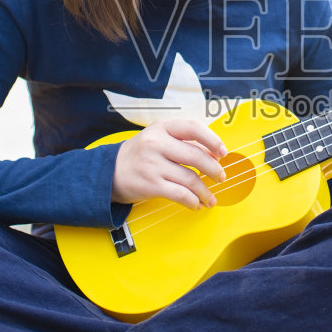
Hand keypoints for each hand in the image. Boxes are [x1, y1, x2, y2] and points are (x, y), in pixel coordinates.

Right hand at [112, 116, 227, 209]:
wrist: (109, 172)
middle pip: (196, 156)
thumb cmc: (141, 155)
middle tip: (221, 177)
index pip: (193, 128)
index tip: (222, 152)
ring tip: (210, 198)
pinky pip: (180, 194)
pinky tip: (196, 204)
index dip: (212, 140)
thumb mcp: (159, 139)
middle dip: (214, 170)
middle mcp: (156, 143)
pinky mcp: (150, 185)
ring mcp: (153, 165)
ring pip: (190, 179)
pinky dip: (192, 201)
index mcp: (161, 128)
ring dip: (205, 191)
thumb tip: (215, 155)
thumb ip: (184, 143)